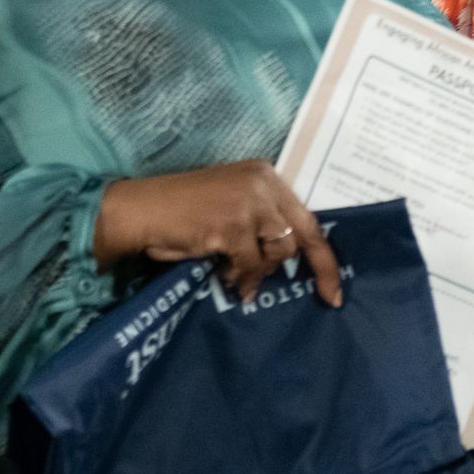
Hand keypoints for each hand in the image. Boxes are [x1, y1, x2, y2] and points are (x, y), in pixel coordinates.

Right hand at [94, 160, 341, 304]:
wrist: (139, 210)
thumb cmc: (182, 213)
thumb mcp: (233, 206)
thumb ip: (262, 223)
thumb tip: (293, 258)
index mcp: (266, 176)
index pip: (307, 217)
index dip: (324, 254)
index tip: (335, 286)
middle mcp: (263, 183)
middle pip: (304, 234)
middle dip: (318, 269)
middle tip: (326, 297)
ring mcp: (249, 202)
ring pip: (279, 251)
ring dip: (260, 271)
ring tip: (236, 275)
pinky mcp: (233, 224)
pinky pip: (251, 263)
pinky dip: (241, 276)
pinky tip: (225, 277)